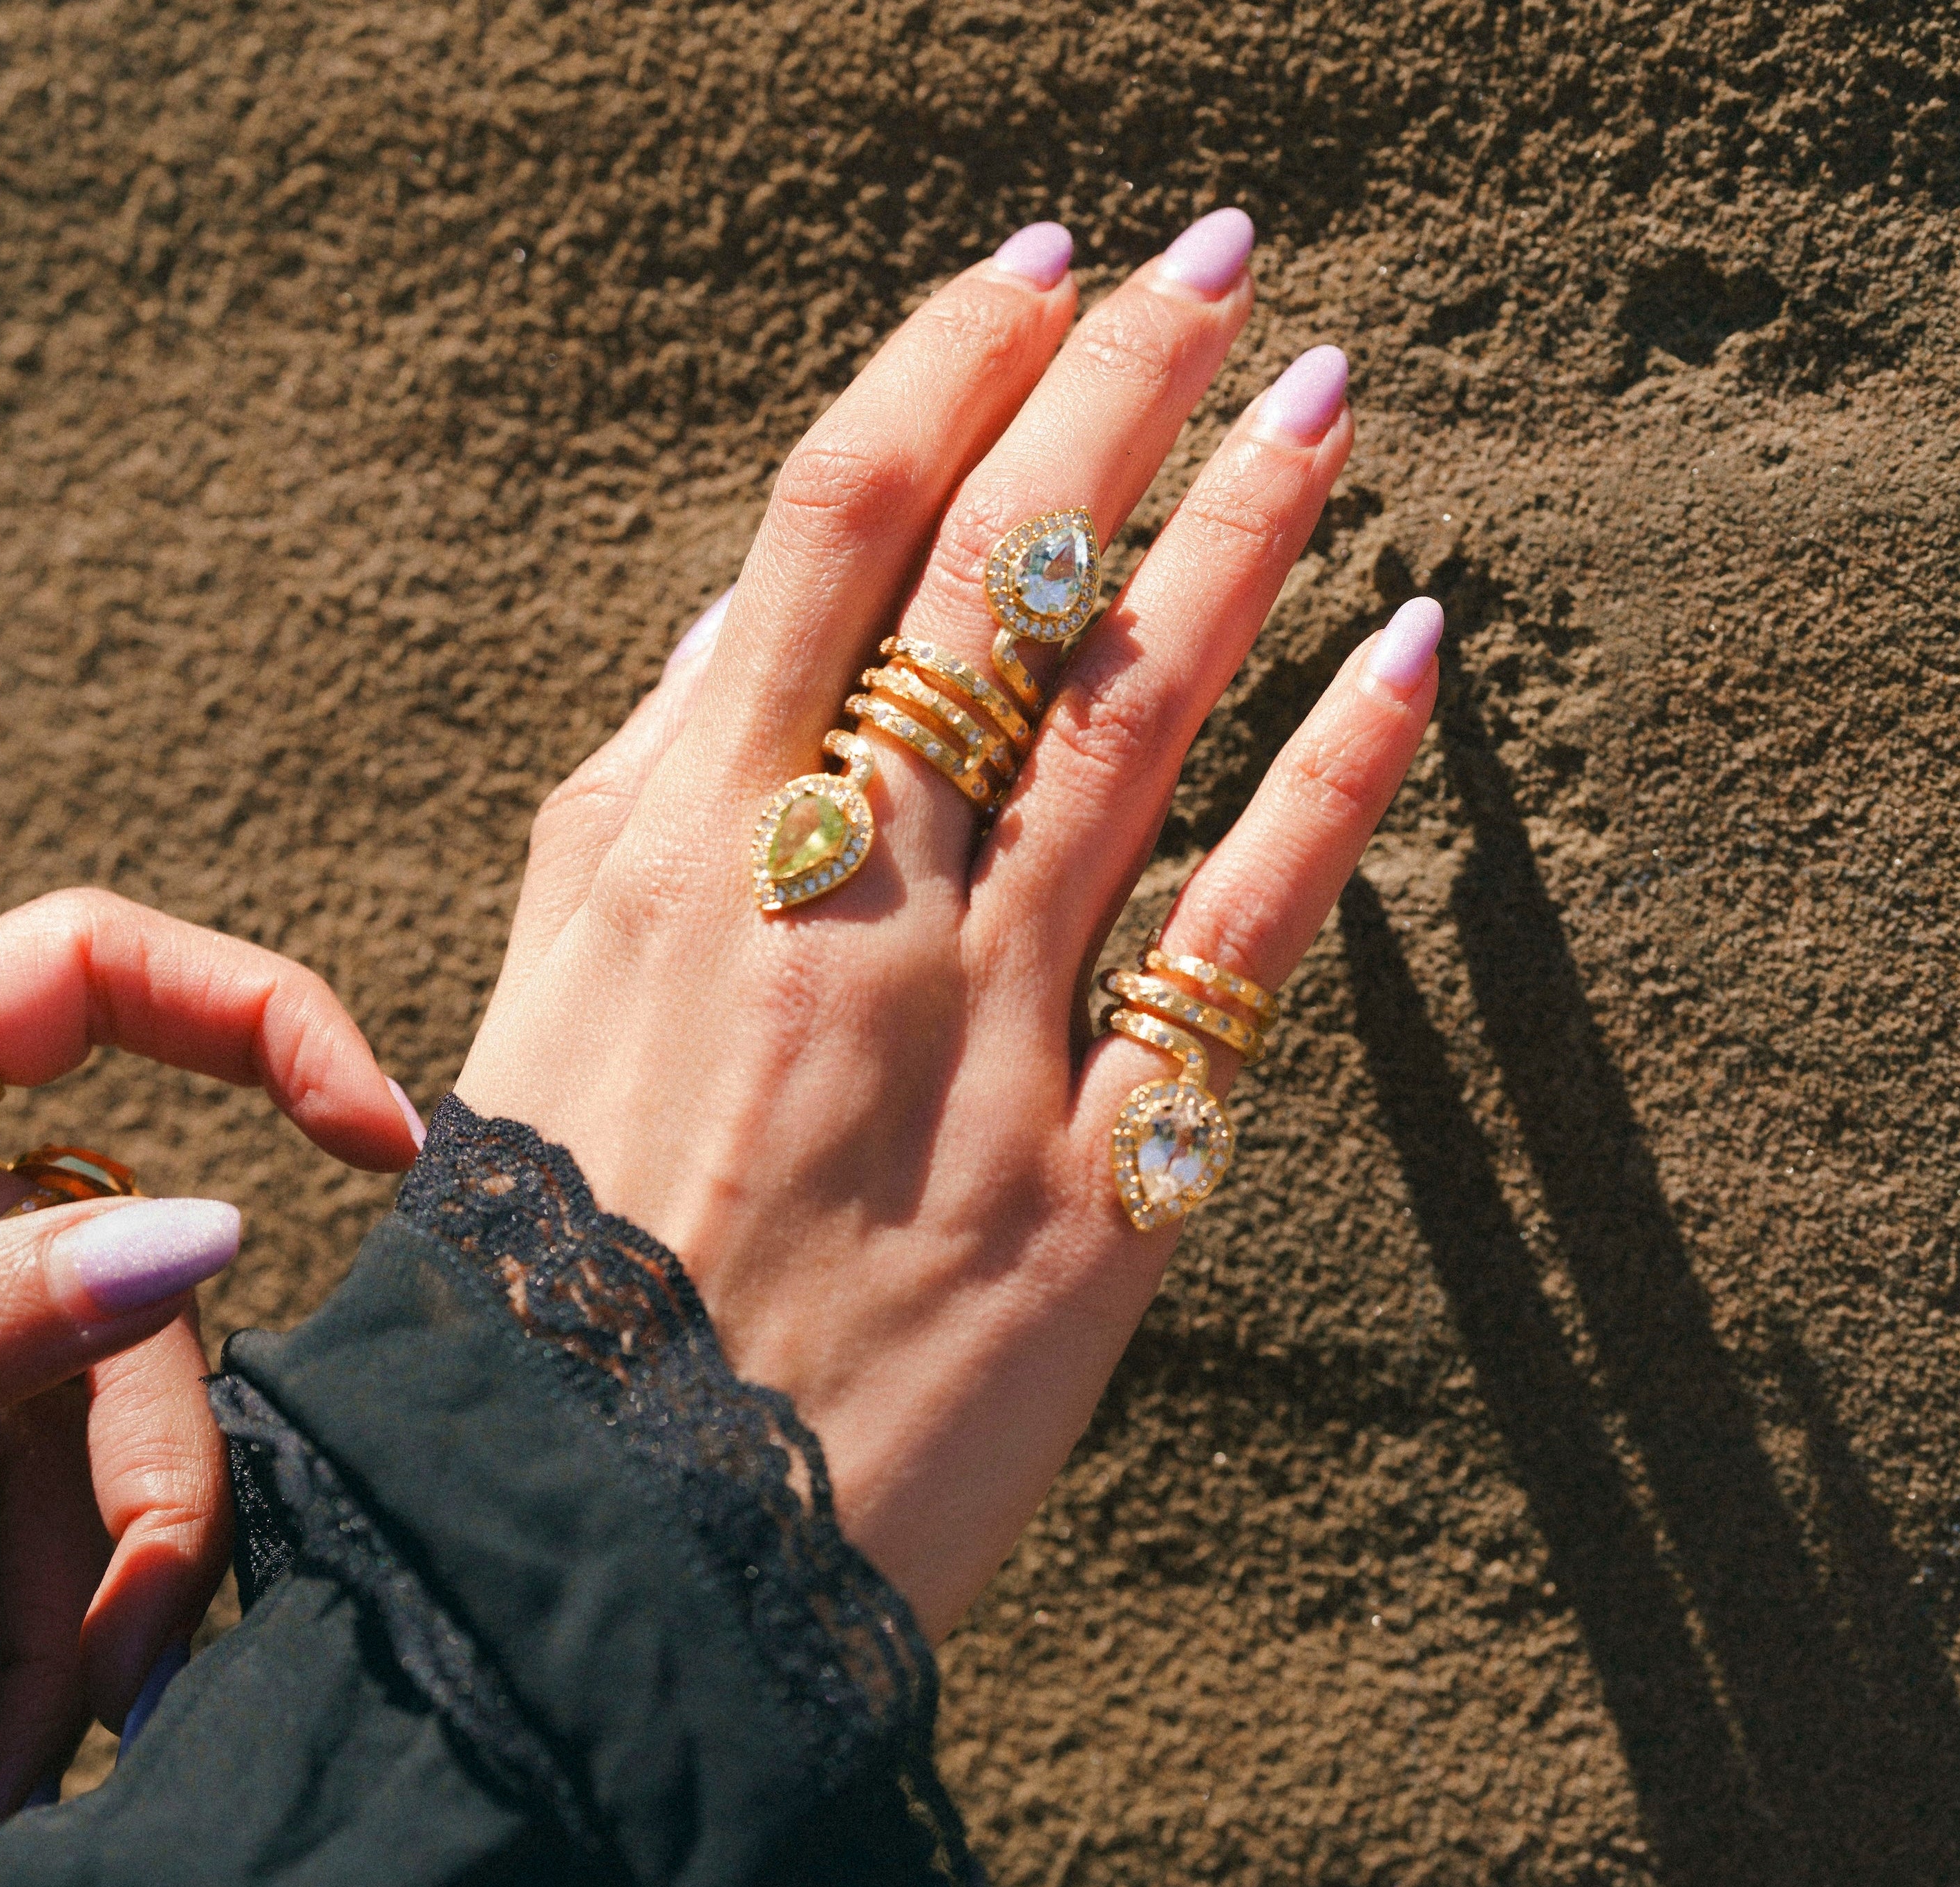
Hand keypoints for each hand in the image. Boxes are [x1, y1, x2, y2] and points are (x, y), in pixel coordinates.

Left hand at [0, 889, 419, 1855]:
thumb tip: (211, 1235)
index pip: (107, 972)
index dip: (267, 1023)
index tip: (385, 1144)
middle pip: (134, 1278)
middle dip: (153, 1473)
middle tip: (141, 1654)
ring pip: (92, 1421)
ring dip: (93, 1594)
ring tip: (63, 1762)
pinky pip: (18, 1508)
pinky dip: (29, 1627)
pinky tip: (23, 1756)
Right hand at [457, 211, 1438, 1637]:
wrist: (610, 1553)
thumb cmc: (553, 1267)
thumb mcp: (547, 1000)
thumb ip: (657, 806)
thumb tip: (757, 628)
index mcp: (680, 852)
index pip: (838, 524)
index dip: (953, 361)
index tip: (1044, 265)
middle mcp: (841, 913)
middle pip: (1006, 577)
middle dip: (1119, 386)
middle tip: (1220, 260)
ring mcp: (981, 1042)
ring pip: (1138, 718)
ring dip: (1245, 529)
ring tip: (1329, 396)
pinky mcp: (1099, 1185)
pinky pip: (1244, 942)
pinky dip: (1339, 782)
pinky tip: (1412, 651)